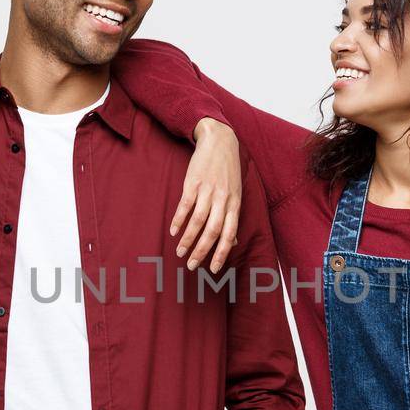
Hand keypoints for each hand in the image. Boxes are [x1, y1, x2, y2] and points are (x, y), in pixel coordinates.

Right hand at [170, 119, 241, 271]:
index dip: (222, 253)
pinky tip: (174, 231)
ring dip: (188, 238)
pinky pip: (185, 205)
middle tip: (192, 265)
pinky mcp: (193, 182)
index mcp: (235, 204)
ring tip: (180, 251)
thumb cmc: (228, 171)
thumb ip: (233, 217)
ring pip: (198, 220)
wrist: (220, 140)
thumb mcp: (236, 193)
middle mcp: (223, 199)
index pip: (229, 234)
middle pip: (213, 231)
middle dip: (202, 251)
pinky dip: (179, 219)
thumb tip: (233, 242)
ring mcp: (208, 190)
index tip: (214, 269)